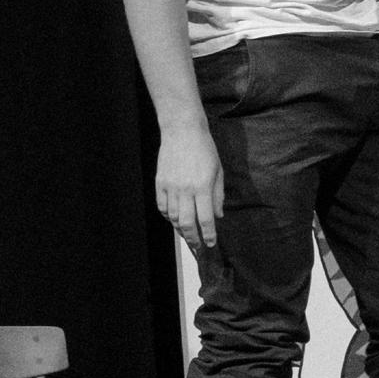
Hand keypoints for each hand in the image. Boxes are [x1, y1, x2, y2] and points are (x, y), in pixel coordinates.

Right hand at [156, 125, 224, 248]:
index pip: (206, 218)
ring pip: (173, 217)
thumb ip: (218, 195)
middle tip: (198, 246)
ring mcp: (170, 187)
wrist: (182, 132)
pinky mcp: (159, 183)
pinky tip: (174, 219)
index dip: (208, 234)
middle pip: (186, 223)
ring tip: (187, 234)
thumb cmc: (205, 150)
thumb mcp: (218, 171)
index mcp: (203, 187)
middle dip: (193, 238)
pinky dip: (168, 216)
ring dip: (180, 229)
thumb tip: (218, 216)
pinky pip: (162, 206)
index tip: (211, 244)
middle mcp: (185, 190)